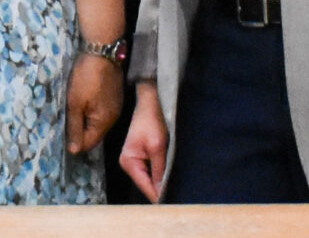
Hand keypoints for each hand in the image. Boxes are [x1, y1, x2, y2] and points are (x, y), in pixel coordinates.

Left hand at [66, 53, 124, 154]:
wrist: (102, 51)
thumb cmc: (86, 77)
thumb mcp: (75, 103)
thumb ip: (75, 127)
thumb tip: (74, 151)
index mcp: (105, 122)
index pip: (89, 143)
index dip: (75, 143)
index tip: (60, 137)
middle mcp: (113, 118)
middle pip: (94, 133)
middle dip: (79, 132)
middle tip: (62, 124)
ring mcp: (115, 106)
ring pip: (97, 121)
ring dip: (84, 120)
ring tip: (70, 112)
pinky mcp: (113, 96)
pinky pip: (100, 111)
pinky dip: (90, 110)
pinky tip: (81, 102)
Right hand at [118, 80, 167, 202]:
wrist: (151, 102)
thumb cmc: (152, 120)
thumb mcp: (158, 147)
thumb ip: (160, 171)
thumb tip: (162, 192)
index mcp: (129, 162)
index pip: (145, 186)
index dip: (159, 196)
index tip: (174, 206)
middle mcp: (129, 163)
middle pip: (147, 184)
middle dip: (161, 189)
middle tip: (180, 196)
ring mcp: (134, 160)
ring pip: (150, 178)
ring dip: (162, 180)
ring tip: (177, 185)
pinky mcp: (141, 156)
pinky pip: (151, 171)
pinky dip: (161, 173)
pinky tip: (171, 174)